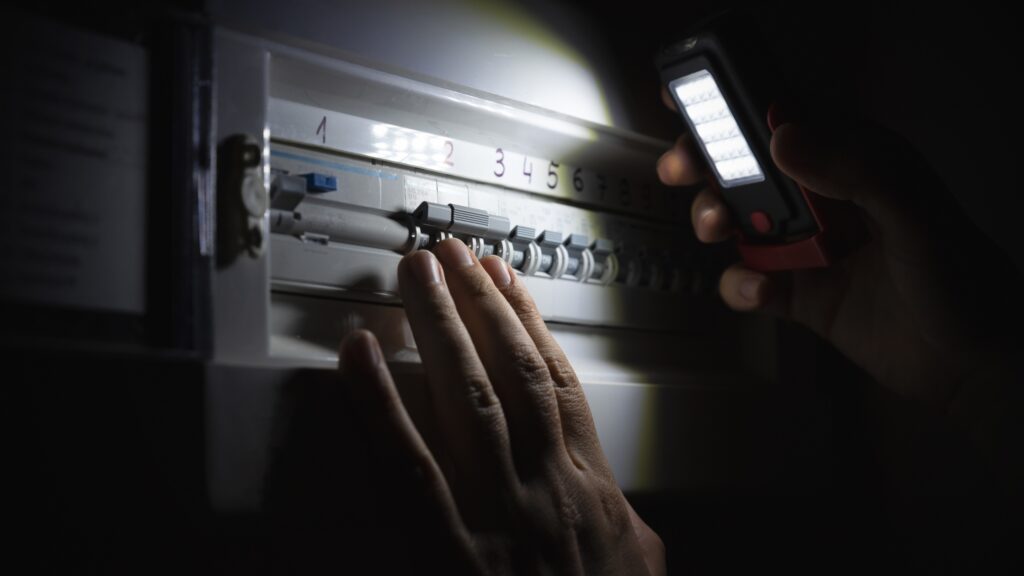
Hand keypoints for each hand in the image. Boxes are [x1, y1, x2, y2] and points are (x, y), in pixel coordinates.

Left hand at [339, 239, 664, 575]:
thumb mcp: (640, 572)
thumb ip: (629, 533)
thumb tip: (626, 514)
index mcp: (587, 489)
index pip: (556, 382)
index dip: (530, 322)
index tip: (507, 282)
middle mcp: (543, 486)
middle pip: (510, 371)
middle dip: (480, 304)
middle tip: (450, 254)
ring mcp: (495, 512)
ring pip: (467, 396)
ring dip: (440, 327)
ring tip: (417, 274)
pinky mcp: (444, 551)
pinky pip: (406, 463)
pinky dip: (380, 404)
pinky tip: (360, 358)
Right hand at [657, 92, 1017, 410]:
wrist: (971, 366)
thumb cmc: (961, 280)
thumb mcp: (914, 211)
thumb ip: (856, 168)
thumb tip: (784, 137)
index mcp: (855, 162)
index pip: (789, 120)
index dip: (738, 109)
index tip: (694, 107)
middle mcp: (826, 199)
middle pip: (748, 168)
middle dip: (707, 164)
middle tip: (682, 170)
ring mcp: (808, 247)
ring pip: (739, 221)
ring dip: (714, 219)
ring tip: (716, 228)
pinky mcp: (799, 294)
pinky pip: (750, 281)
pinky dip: (741, 285)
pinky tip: (758, 290)